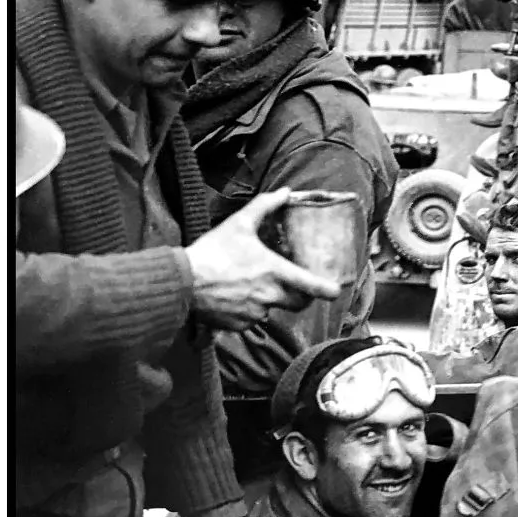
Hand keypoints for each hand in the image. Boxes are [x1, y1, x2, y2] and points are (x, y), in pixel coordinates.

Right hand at [185, 189, 339, 330]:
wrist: (181, 281)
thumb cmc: (212, 252)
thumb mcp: (239, 224)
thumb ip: (265, 206)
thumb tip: (286, 191)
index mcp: (275, 273)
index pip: (312, 287)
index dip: (328, 290)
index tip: (335, 291)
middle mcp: (269, 296)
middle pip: (298, 303)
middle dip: (300, 296)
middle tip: (296, 286)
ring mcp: (254, 313)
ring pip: (273, 310)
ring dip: (270, 301)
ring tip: (254, 286)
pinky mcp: (239, 325)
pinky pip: (252, 320)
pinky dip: (250, 311)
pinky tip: (236, 297)